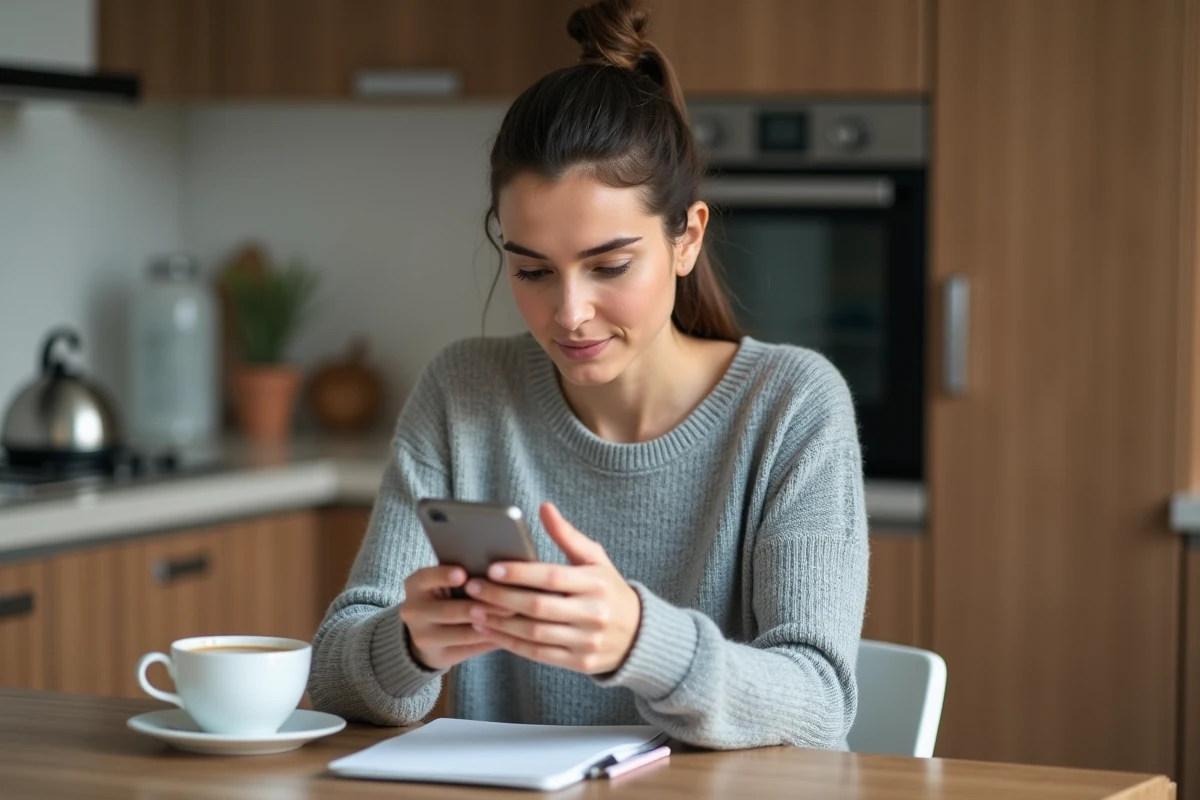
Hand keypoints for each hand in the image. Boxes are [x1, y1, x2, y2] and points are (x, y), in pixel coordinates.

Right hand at [399, 565, 515, 670]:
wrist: (427, 633)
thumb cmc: (446, 597)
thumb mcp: (444, 584)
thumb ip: (465, 577)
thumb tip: (500, 569)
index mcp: (415, 585)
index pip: (426, 578)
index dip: (443, 576)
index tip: (463, 574)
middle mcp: (412, 611)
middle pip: (448, 610)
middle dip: (481, 606)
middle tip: (508, 602)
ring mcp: (422, 637)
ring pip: (462, 633)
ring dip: (490, 625)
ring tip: (514, 617)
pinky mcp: (439, 656)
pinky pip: (469, 649)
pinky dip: (490, 639)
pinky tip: (507, 633)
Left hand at [464, 502, 641, 674]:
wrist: (637, 634)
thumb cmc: (607, 589)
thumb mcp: (595, 559)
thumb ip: (568, 535)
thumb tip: (544, 508)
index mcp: (596, 583)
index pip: (552, 577)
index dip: (520, 573)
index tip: (491, 569)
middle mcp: (593, 613)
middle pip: (538, 606)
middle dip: (500, 597)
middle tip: (472, 588)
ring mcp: (586, 641)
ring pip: (534, 633)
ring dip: (500, 622)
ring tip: (474, 611)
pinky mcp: (579, 662)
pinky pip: (538, 654)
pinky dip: (511, 643)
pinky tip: (491, 632)